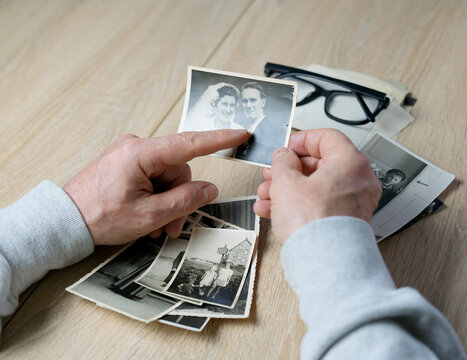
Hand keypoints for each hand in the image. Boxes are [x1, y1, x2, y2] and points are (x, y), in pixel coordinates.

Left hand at [64, 129, 248, 244]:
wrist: (64, 221)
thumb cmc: (99, 217)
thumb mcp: (148, 216)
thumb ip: (184, 200)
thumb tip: (209, 189)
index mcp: (140, 154)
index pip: (189, 143)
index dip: (218, 140)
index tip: (240, 134)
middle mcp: (136, 148)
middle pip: (178, 170)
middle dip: (180, 199)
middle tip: (171, 227)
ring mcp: (130, 155)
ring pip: (167, 177)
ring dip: (167, 203)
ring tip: (155, 227)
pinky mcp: (126, 164)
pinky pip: (154, 178)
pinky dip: (156, 198)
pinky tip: (147, 217)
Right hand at [254, 129, 381, 241]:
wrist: (325, 263)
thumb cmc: (314, 223)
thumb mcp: (286, 182)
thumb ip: (283, 162)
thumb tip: (284, 156)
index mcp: (351, 162)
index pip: (328, 137)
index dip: (302, 140)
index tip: (287, 147)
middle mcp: (359, 181)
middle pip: (321, 165)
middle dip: (290, 170)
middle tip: (273, 174)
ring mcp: (355, 204)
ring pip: (318, 187)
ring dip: (289, 188)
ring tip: (267, 196)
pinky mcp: (347, 222)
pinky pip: (322, 205)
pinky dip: (300, 204)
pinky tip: (274, 211)